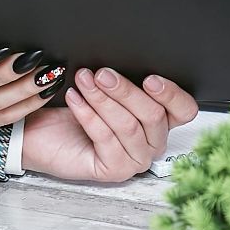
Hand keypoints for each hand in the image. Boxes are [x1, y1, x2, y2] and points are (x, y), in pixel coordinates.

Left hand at [20, 68, 198, 181]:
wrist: (45, 133)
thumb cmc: (78, 108)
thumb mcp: (108, 87)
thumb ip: (126, 78)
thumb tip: (127, 59)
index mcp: (161, 120)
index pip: (184, 110)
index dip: (172, 94)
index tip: (150, 78)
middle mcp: (153, 142)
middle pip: (153, 116)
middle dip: (126, 91)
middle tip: (102, 74)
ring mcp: (135, 160)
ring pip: (128, 126)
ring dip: (103, 99)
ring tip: (84, 80)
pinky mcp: (114, 170)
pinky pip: (105, 137)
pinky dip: (88, 114)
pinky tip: (75, 98)